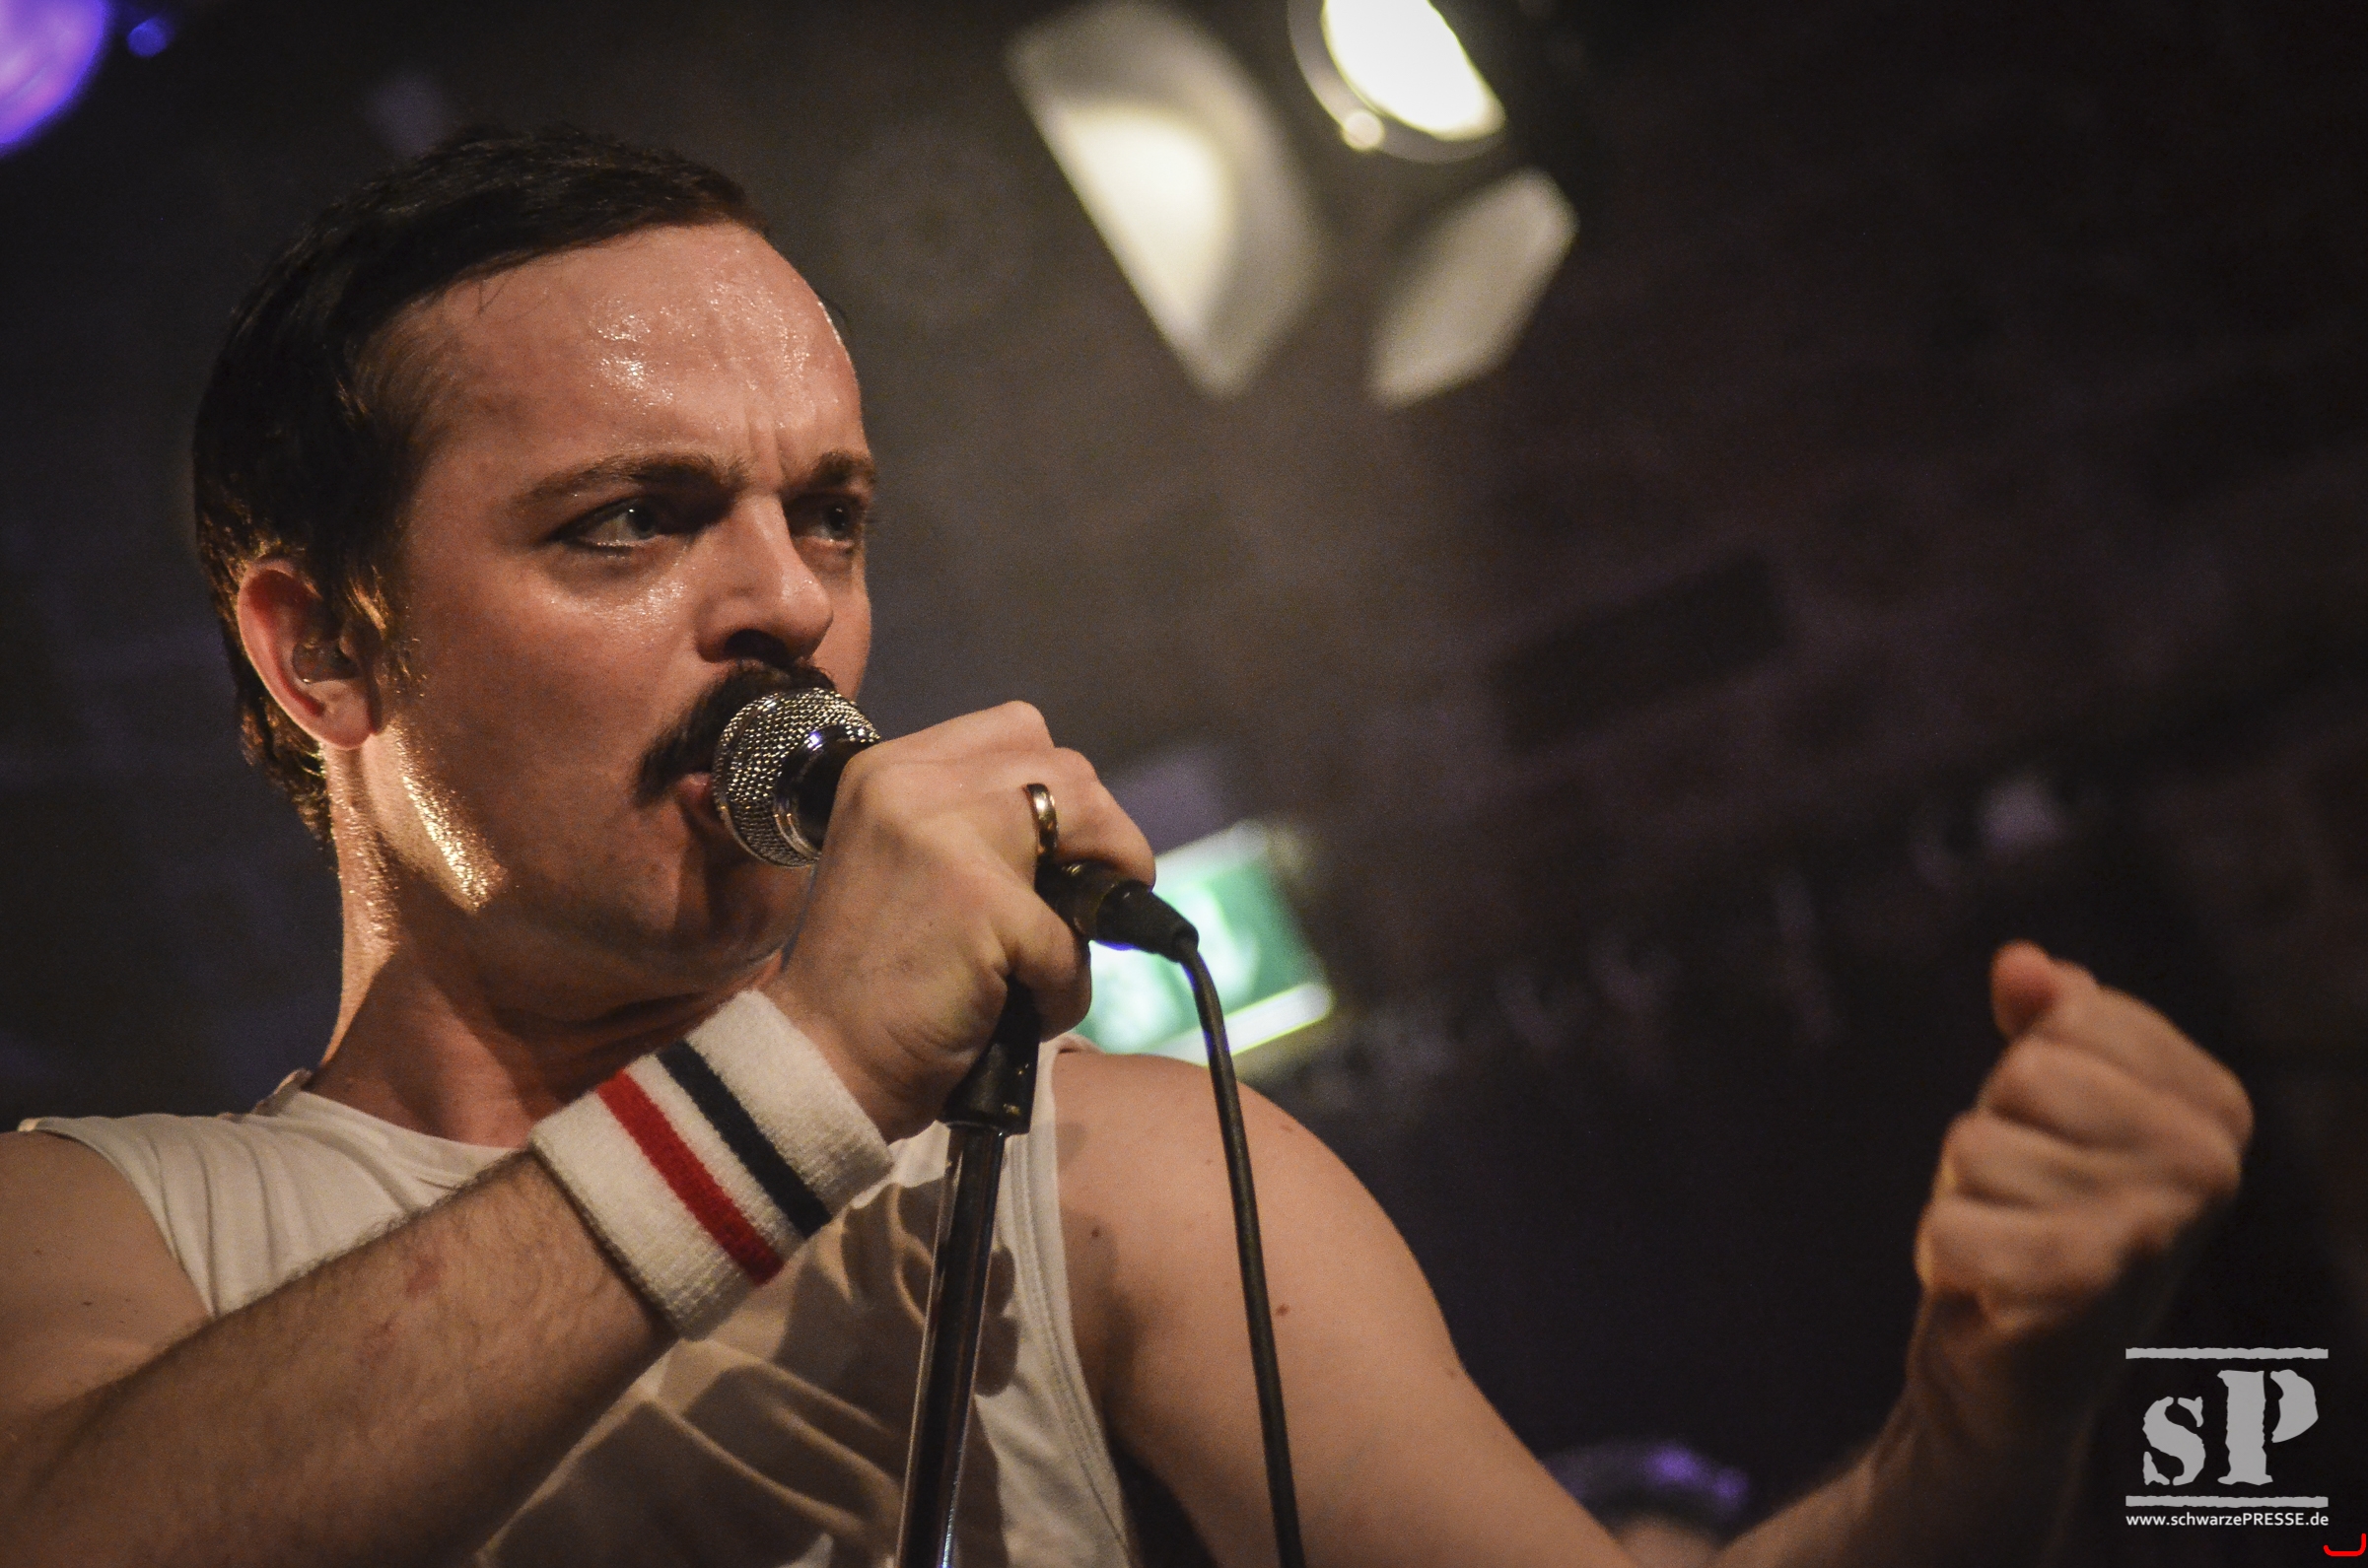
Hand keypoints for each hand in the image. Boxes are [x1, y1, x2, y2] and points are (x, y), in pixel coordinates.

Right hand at [763, 702, 1153, 1139]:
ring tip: (1060, 954)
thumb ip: (971, 825)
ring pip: (1089, 820)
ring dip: (1100, 895)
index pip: (1017, 728)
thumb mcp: (904, 861)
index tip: (1065, 850)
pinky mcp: (979, 901)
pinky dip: (1065, 988)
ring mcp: (944, 835)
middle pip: (1067, 768)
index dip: (1060, 791)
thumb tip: (1082, 833)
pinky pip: (1073, 939)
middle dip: (1099, 835)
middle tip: (1086, 903)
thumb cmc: (873, 979)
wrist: (821, 1061)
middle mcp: (911, 782)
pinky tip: (1023, 1010)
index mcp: (889, 768)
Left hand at [1908, 942, 2251, 1454]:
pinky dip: (1944, 1254)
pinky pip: (1949, 1223)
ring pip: (1975, 1148)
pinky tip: (1988, 1291)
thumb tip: (2022, 965)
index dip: (2028, 1077)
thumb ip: (2044, 1020)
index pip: (2073, 1016)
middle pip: (2025, 1076)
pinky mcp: (2082, 1290)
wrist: (2016, 1363)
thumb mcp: (2044, 1102)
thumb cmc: (2034, 1211)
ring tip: (2009, 1244)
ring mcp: (2152, 1229)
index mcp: (2216, 1107)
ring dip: (1965, 1199)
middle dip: (1991, 1136)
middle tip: (2021, 1200)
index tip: (2054, 1141)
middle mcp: (2208, 1165)